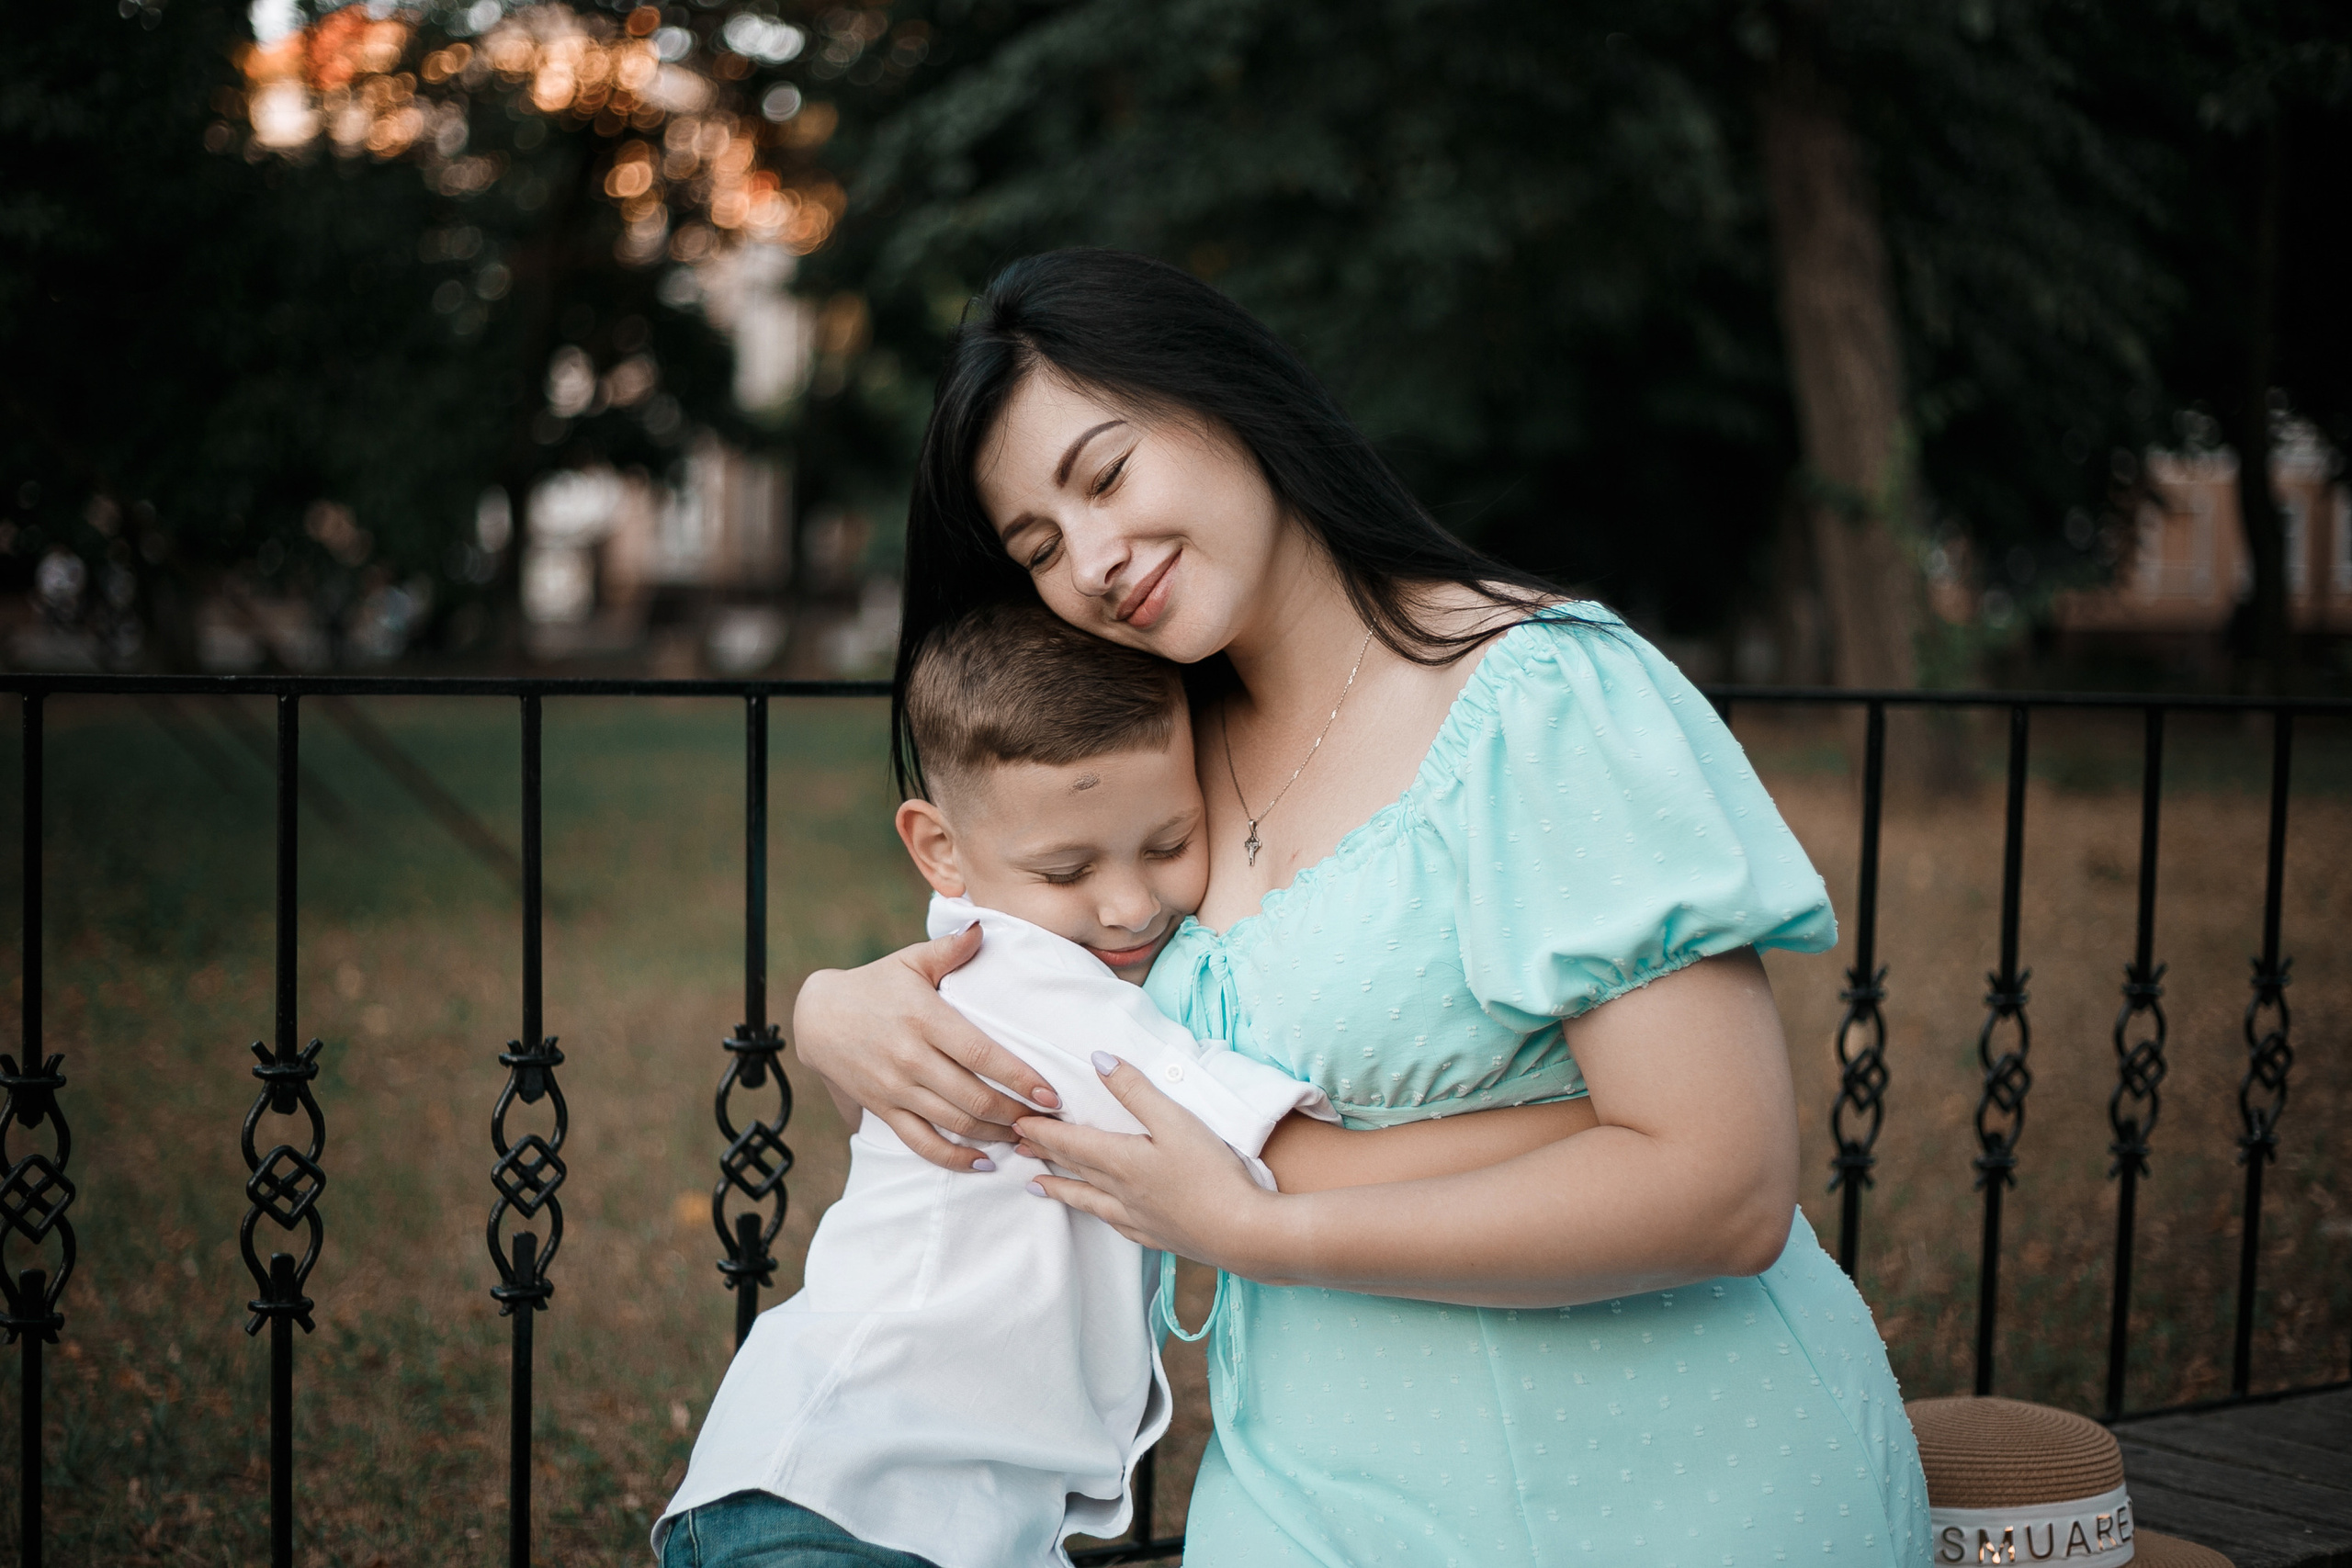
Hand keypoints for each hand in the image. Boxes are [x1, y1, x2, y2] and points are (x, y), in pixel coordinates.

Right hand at [792, 925, 1061, 1170]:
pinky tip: (984, 1162)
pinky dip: (954, 1159)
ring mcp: (895, 1089)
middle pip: (973, 1097)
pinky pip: (921, 1143)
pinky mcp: (882, 1110)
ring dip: (995, 1136)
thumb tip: (981, 926)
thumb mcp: (910, 961)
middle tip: (1047, 1123)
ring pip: (953, 1123)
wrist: (817, 1016)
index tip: (1050, 1094)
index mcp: (924, 1019)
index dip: (1019, 1078)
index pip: (980, 1055)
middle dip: (1016, 1115)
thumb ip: (949, 949)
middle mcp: (911, 1058)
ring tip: (1027, 1139)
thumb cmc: (874, 985)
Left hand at [1014, 1053, 1280, 1265]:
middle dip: (1044, 1154)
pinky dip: (1096, 1213)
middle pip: (1073, 1168)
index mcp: (1121, 1160)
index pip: (1070, 1141)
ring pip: (1086, 1199)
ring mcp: (1136, 1217)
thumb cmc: (1211, 1172)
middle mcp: (1120, 1191)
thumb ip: (1135, 1089)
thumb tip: (1098, 1060)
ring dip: (1060, 1188)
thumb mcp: (1175, 1120)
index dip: (1042, 1130)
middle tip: (1018, 1145)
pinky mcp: (1155, 1235)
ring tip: (1036, 1186)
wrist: (1242, 1233)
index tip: (1016, 1121)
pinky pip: (1112, 1222)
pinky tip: (1100, 1214)